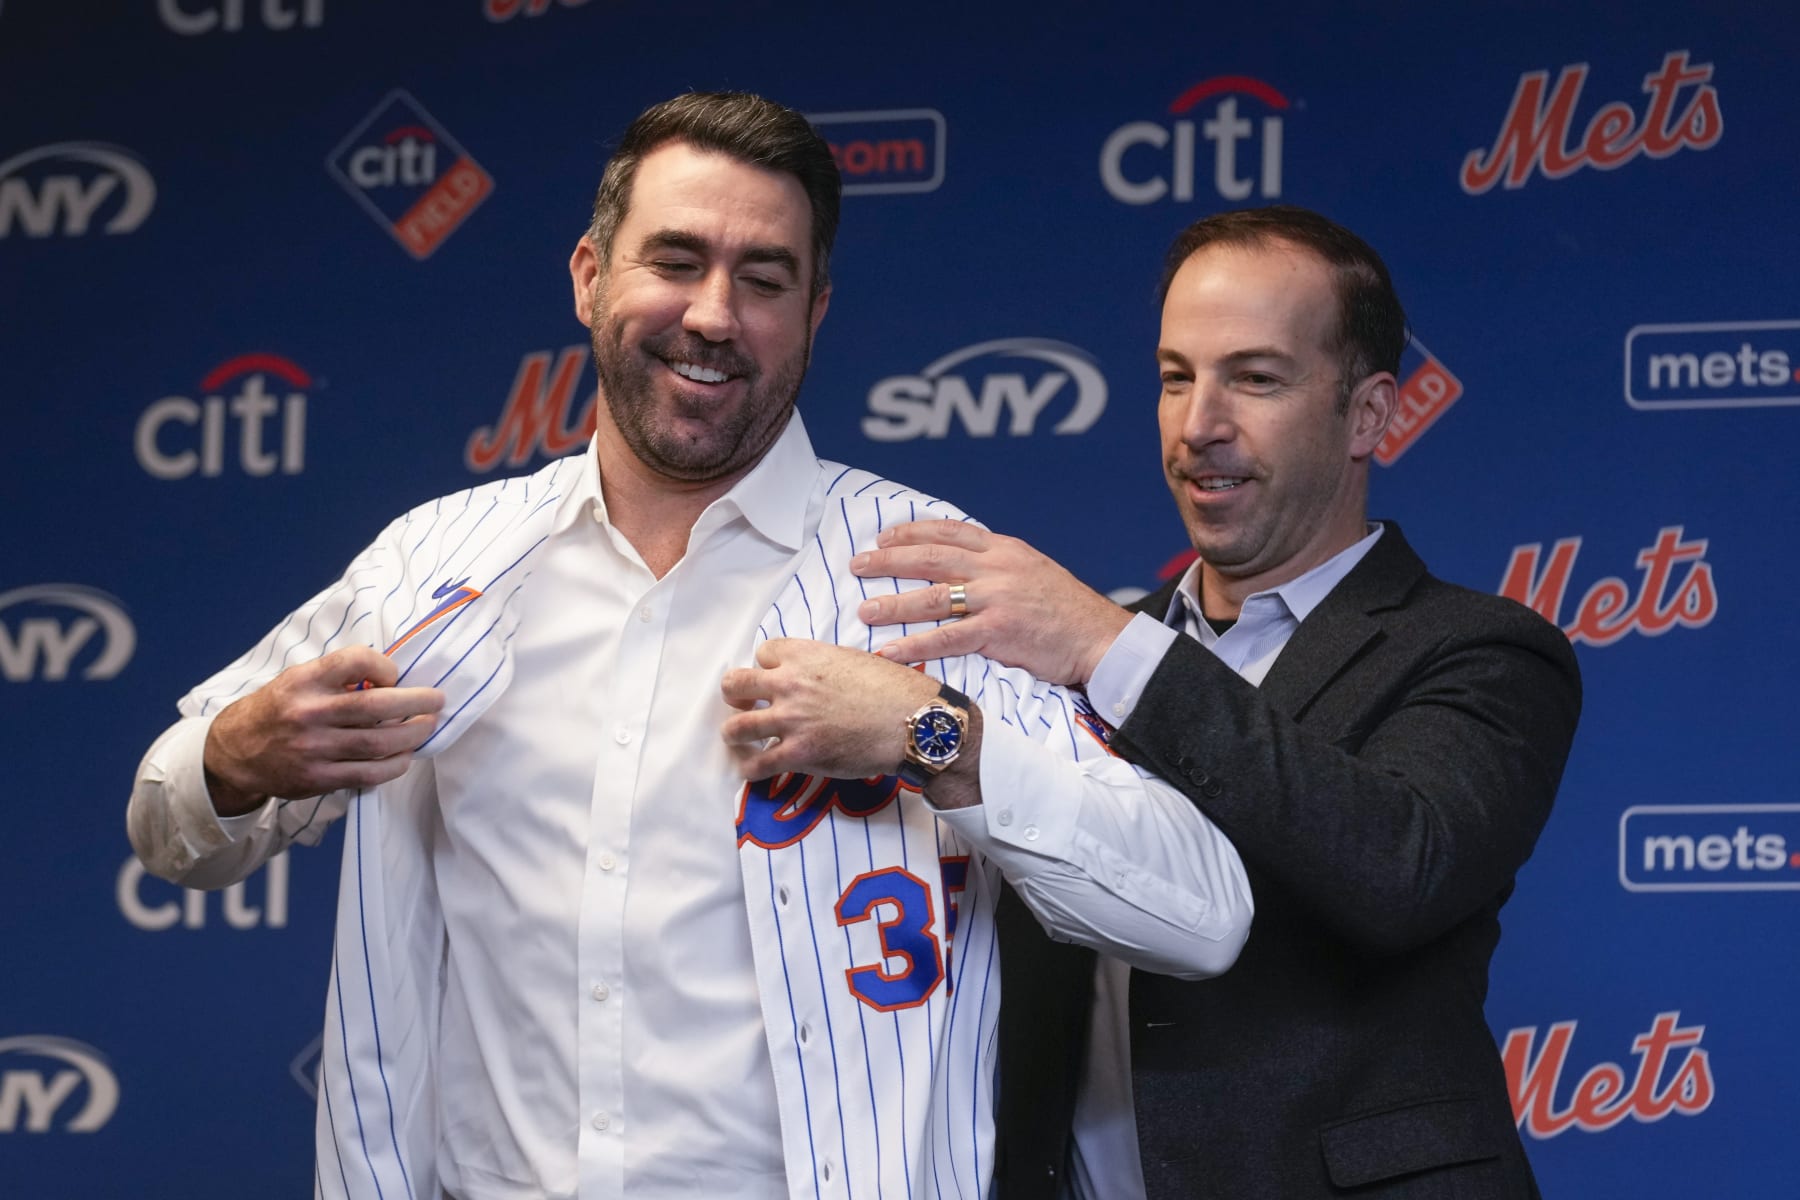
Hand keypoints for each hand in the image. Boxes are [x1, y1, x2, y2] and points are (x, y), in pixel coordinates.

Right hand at [203, 646, 445, 813]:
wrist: (234, 753)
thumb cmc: (278, 710)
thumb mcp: (298, 680)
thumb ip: (338, 677)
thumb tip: (391, 679)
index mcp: (304, 681)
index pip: (355, 661)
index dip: (384, 666)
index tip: (395, 674)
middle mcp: (309, 713)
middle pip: (376, 706)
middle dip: (416, 702)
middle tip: (437, 700)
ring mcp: (313, 749)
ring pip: (378, 743)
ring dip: (412, 735)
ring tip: (428, 726)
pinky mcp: (318, 779)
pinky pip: (368, 774)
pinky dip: (394, 765)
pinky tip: (405, 756)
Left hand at [720, 639, 940, 781]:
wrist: (913, 722)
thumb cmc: (895, 689)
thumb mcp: (855, 659)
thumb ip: (824, 663)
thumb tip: (816, 676)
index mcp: (805, 655)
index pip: (762, 653)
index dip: (768, 667)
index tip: (775, 679)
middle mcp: (790, 684)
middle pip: (735, 684)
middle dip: (736, 695)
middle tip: (747, 705)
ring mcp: (791, 721)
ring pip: (736, 727)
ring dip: (735, 734)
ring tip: (742, 739)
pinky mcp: (798, 754)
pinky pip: (755, 765)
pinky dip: (750, 769)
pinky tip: (755, 769)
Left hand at [849, 520, 1132, 685]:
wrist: (1100, 637)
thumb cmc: (1067, 611)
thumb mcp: (1033, 572)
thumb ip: (998, 567)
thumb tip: (961, 569)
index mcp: (1004, 550)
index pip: (949, 531)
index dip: (912, 531)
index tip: (884, 536)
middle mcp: (997, 568)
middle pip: (931, 557)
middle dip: (888, 559)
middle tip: (857, 565)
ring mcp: (997, 599)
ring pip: (932, 597)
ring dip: (893, 604)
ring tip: (864, 610)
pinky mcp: (998, 632)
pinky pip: (947, 638)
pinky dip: (914, 645)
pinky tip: (889, 651)